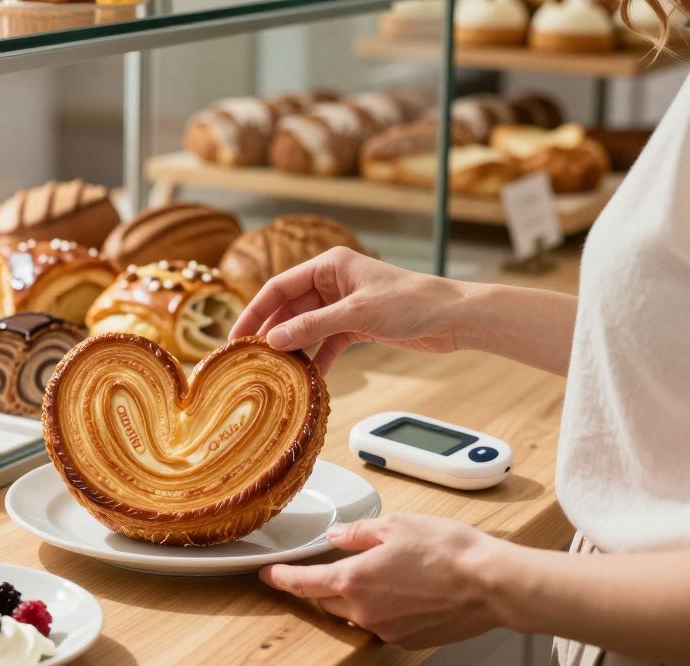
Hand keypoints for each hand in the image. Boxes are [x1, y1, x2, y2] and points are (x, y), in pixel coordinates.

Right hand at [229, 247, 470, 373]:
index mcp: (329, 265)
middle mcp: (333, 281)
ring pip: (307, 327)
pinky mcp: (357, 326)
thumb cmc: (411, 302)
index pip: (279, 286)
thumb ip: (313, 326)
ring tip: (273, 371)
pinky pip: (327, 343)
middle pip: (289, 308)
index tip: (236, 336)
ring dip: (293, 348)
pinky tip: (307, 377)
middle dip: (271, 332)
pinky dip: (318, 358)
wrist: (453, 318)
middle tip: (248, 359)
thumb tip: (274, 340)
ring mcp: (344, 305)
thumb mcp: (356, 314)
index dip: (255, 310)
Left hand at [260, 513, 504, 648]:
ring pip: (353, 614)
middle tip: (325, 567)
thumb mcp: (397, 526)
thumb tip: (336, 536)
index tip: (268, 575)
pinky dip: (380, 608)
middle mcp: (364, 611)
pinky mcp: (406, 640)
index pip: (304, 583)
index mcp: (354, 580)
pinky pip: (380, 624)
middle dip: (320, 585)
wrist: (490, 584)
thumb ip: (359, 533)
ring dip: (353, 596)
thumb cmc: (449, 551)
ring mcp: (386, 629)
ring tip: (376, 574)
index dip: (282, 578)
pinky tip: (401, 591)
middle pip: (326, 600)